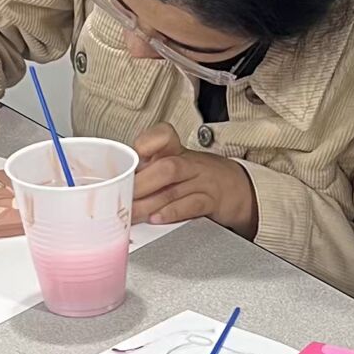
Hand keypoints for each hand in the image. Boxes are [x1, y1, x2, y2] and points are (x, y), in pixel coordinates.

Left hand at [131, 121, 257, 236]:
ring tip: (131, 215)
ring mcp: (203, 182)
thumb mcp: (175, 164)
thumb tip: (116, 186)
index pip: (164, 135)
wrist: (237, 187)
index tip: (137, 153)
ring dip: (148, 204)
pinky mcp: (212, 201)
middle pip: (166, 167)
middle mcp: (191, 163)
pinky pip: (192, 205)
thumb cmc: (196, 177)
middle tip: (122, 198)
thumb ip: (147, 170)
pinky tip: (157, 218)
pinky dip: (172, 213)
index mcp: (177, 151)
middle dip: (141, 185)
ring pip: (174, 189)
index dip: (149, 141)